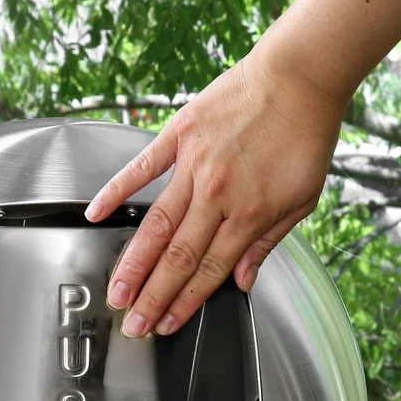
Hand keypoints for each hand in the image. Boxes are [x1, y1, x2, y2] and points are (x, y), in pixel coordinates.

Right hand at [84, 45, 346, 336]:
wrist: (300, 75)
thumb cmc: (304, 135)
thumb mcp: (302, 198)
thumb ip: (268, 242)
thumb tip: (242, 280)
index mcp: (250, 214)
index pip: (209, 271)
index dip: (185, 303)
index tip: (166, 324)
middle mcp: (218, 194)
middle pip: (178, 258)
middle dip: (153, 297)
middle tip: (132, 324)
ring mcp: (194, 165)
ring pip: (156, 225)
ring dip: (134, 264)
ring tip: (117, 291)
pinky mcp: (179, 135)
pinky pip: (141, 168)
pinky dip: (116, 191)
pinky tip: (96, 213)